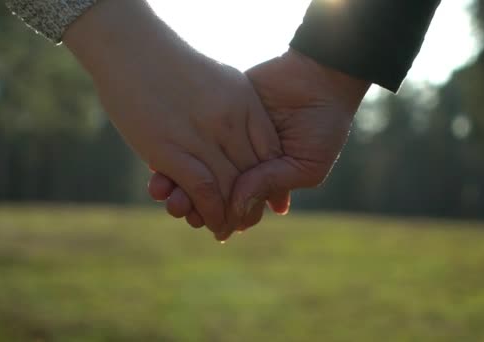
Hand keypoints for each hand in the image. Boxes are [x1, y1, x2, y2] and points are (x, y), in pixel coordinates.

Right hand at [63, 0, 283, 237]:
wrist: (131, 49)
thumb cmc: (170, 64)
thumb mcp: (217, 80)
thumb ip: (234, 107)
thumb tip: (240, 134)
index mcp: (245, 101)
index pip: (268, 151)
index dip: (268, 180)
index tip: (266, 199)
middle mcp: (229, 120)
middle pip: (252, 173)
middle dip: (252, 203)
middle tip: (247, 223)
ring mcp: (202, 134)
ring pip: (230, 187)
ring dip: (230, 215)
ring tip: (227, 230)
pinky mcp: (171, 149)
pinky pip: (203, 189)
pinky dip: (210, 211)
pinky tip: (208, 222)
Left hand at [149, 49, 369, 238]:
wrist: (320, 75)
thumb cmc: (324, 126)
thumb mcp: (305, 165)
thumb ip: (270, 184)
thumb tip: (237, 208)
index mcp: (262, 178)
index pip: (234, 204)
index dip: (220, 216)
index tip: (210, 227)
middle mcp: (240, 160)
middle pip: (208, 188)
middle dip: (192, 203)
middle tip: (180, 210)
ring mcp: (226, 136)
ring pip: (194, 165)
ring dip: (177, 182)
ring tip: (165, 192)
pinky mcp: (216, 111)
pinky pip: (189, 134)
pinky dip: (174, 150)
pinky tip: (159, 165)